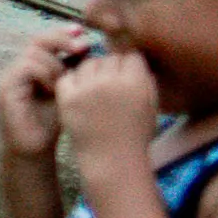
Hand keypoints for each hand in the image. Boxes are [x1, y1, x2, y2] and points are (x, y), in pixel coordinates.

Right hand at [0, 28, 84, 160]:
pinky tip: (55, 88)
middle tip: (83, 46)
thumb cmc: (53, 122)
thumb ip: (74, 70)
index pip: (47, 38)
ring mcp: (10, 77)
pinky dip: (44, 74)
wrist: (34, 150)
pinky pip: (26, 68)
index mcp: (34, 65)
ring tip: (67, 81)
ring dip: (56, 64)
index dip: (63, 33)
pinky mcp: (6, 89)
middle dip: (62, 40)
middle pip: (38, 40)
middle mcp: (19, 67)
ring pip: (34, 53)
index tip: (83, 33)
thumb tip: (91, 47)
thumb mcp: (69, 91)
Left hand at [52, 38, 160, 175]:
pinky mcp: (68, 98)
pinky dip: (72, 84)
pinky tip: (79, 96)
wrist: (112, 161)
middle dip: (110, 69)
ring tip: (95, 92)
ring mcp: (88, 89)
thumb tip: (134, 58)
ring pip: (87, 64)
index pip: (130, 56)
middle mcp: (112, 81)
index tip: (126, 78)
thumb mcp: (151, 105)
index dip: (128, 66)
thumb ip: (144, 79)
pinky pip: (67, 77)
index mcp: (136, 82)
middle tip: (109, 88)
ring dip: (91, 74)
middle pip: (108, 58)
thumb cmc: (135, 135)